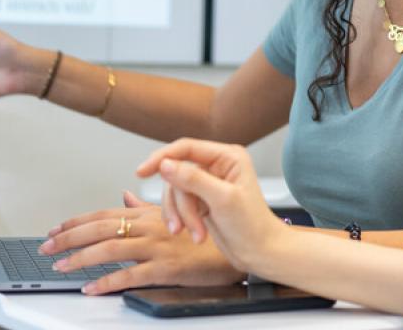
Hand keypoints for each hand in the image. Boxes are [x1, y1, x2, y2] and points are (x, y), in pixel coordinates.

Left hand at [38, 190, 243, 294]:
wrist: (236, 247)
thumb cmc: (206, 233)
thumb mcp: (174, 214)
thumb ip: (145, 207)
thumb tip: (124, 198)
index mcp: (149, 213)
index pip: (103, 214)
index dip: (76, 221)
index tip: (56, 229)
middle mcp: (149, 226)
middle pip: (100, 229)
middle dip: (68, 238)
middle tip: (46, 248)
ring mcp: (157, 246)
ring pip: (109, 250)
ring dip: (80, 259)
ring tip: (60, 267)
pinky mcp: (166, 267)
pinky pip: (130, 275)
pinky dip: (107, 282)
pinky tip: (91, 288)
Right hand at [135, 138, 293, 274]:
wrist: (260, 253)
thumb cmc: (252, 226)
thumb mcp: (222, 199)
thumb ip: (193, 179)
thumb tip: (165, 164)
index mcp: (228, 157)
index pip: (186, 148)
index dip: (162, 158)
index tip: (142, 172)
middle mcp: (218, 166)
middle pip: (177, 174)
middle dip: (179, 203)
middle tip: (182, 227)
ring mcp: (208, 184)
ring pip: (176, 192)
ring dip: (181, 215)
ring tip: (195, 234)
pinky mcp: (202, 201)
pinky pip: (179, 205)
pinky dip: (181, 220)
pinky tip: (194, 234)